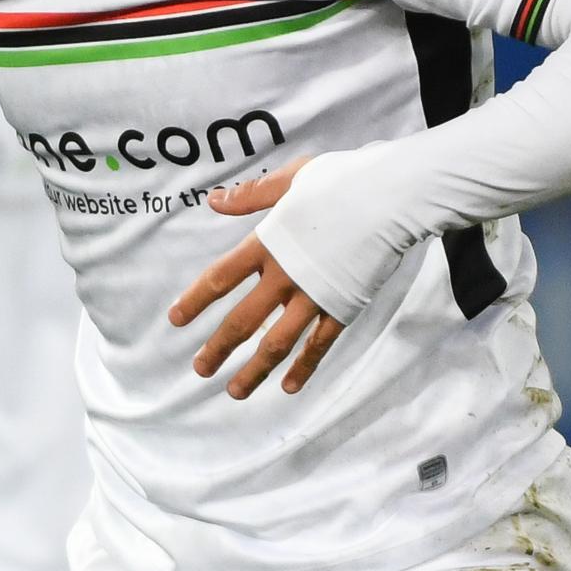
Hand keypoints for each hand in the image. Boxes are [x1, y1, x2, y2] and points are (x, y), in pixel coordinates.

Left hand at [166, 157, 344, 399]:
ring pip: (278, 342)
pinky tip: (289, 387)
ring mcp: (315, 296)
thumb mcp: (291, 179)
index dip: (196, 299)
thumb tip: (213, 201)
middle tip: (200, 369)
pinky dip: (304, 367)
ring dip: (255, 369)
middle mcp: (285, 277)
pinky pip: (320, 344)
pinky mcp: (344, 308)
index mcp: (267, 245)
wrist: (394, 199)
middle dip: (219, 348)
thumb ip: (252, 195)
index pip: (221, 277)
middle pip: (243, 320)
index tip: (176, 319)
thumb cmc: (342, 183)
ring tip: (234, 391)